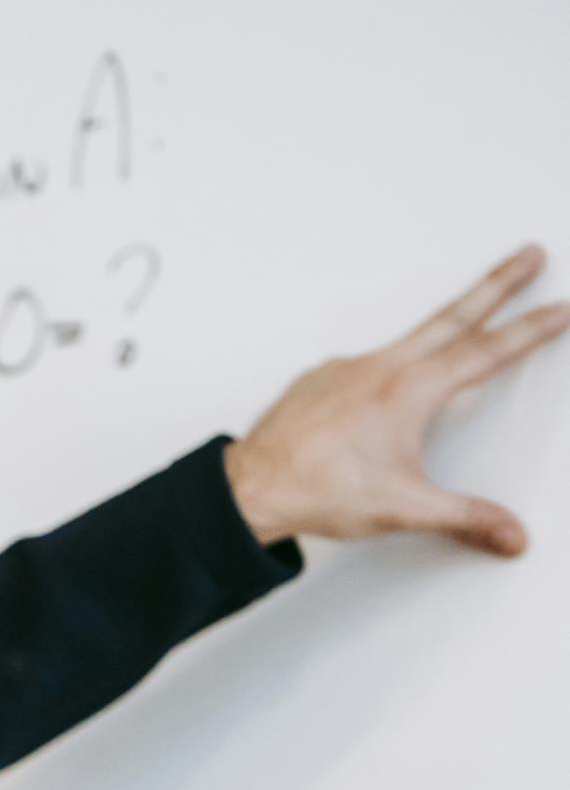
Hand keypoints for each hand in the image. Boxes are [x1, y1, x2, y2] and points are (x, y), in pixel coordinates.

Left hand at [223, 244, 569, 554]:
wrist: (252, 486)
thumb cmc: (317, 489)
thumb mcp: (406, 508)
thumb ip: (466, 518)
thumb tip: (511, 534)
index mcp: (411, 390)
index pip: (487, 352)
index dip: (530, 330)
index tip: (560, 307)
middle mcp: (382, 368)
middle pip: (455, 315)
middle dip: (498, 283)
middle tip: (528, 255)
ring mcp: (349, 368)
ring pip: (411, 336)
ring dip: (445, 322)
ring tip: (466, 317)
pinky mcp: (323, 379)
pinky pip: (368, 363)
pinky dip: (391, 365)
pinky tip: (389, 387)